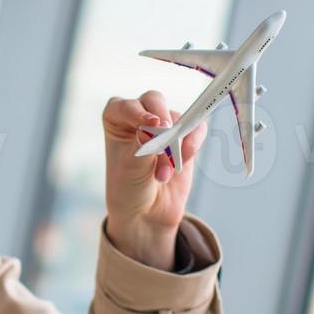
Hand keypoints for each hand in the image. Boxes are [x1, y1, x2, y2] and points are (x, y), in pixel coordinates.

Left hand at [101, 90, 207, 268]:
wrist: (147, 212)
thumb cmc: (129, 188)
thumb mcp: (131, 168)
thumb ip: (144, 145)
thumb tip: (156, 126)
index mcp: (117, 120)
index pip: (125, 106)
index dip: (138, 111)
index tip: (151, 124)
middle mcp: (139, 117)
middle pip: (154, 101)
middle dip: (162, 118)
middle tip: (167, 134)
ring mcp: (164, 126)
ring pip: (177, 118)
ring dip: (175, 145)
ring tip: (164, 173)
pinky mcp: (185, 137)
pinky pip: (196, 128)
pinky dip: (193, 143)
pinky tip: (183, 161)